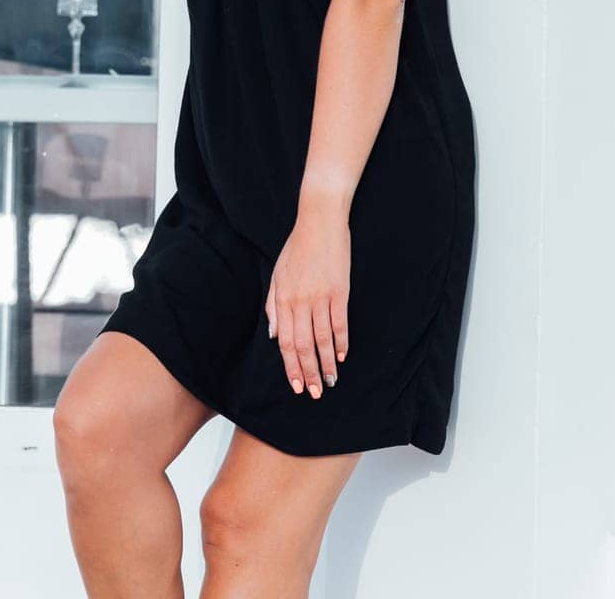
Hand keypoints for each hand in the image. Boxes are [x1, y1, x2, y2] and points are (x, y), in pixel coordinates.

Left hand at [265, 210, 349, 397]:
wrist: (319, 221)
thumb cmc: (297, 246)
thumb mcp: (278, 273)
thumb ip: (273, 305)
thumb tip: (272, 335)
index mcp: (282, 298)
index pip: (284, 341)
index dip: (290, 366)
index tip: (296, 385)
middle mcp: (299, 301)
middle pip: (302, 345)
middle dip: (308, 372)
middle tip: (314, 393)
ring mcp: (319, 296)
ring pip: (321, 339)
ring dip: (326, 363)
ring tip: (330, 381)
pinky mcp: (338, 290)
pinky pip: (339, 323)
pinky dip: (341, 342)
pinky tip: (342, 356)